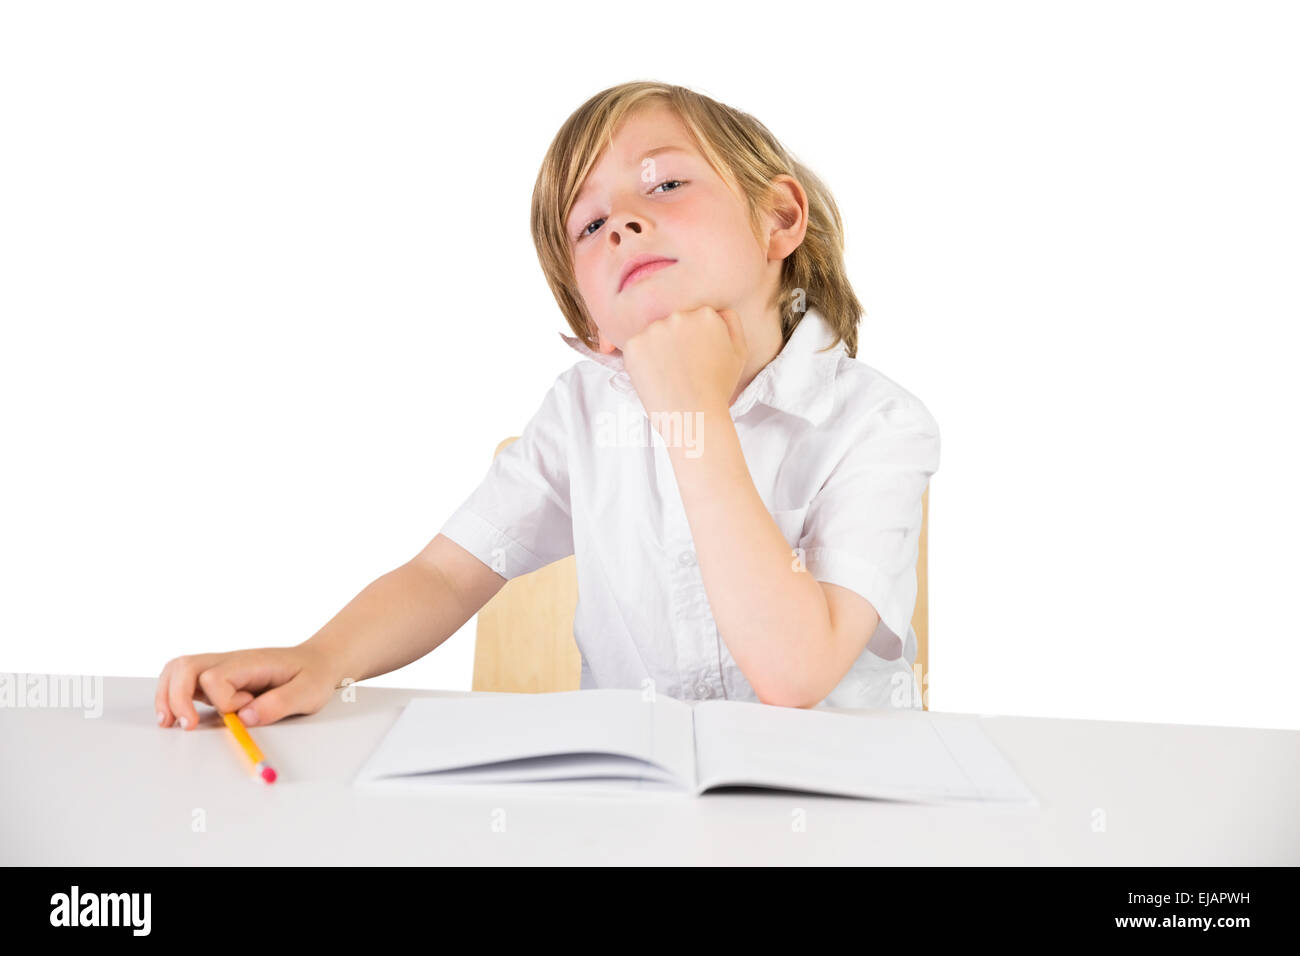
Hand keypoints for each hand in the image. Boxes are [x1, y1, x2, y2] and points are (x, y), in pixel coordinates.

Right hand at [154, 645, 338, 729]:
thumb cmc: (312, 675)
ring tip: (169, 722)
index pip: (216, 677)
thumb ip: (279, 704)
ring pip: (177, 670)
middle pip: (186, 666)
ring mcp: (221, 669)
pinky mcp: (216, 679)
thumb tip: (244, 717)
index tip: (246, 709)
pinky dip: (172, 697)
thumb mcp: (308, 692)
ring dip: (167, 695)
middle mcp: (230, 662)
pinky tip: (175, 716)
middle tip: (185, 725)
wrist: (317, 661)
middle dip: (176, 697)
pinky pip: (184, 681)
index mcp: (250, 662)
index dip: (225, 700)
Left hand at [621, 306, 747, 426]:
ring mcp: (655, 329)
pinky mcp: (634, 344)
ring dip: (657, 350)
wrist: (694, 416)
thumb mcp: (739, 353)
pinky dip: (641, 361)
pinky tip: (656, 377)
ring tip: (669, 375)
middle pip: (673, 323)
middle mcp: (680, 316)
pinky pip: (636, 347)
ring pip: (653, 335)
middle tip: (682, 369)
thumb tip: (719, 310)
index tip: (696, 358)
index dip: (694, 340)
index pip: (694, 318)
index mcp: (706, 314)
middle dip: (675, 342)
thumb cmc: (717, 389)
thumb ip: (732, 323)